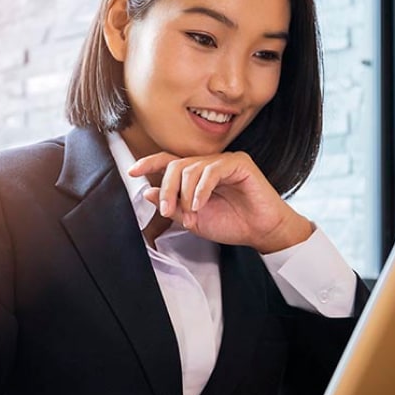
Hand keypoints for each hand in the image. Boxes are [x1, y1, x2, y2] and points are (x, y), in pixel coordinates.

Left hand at [128, 151, 312, 252]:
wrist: (261, 232)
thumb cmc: (234, 224)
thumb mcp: (194, 219)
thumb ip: (174, 205)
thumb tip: (149, 192)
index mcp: (198, 176)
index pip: (170, 162)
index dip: (150, 163)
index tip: (133, 172)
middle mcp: (210, 165)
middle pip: (177, 165)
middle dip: (168, 189)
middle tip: (169, 211)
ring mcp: (224, 162)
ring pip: (192, 168)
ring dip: (185, 194)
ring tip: (192, 213)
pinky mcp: (239, 163)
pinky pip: (212, 170)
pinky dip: (202, 189)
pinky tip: (201, 204)